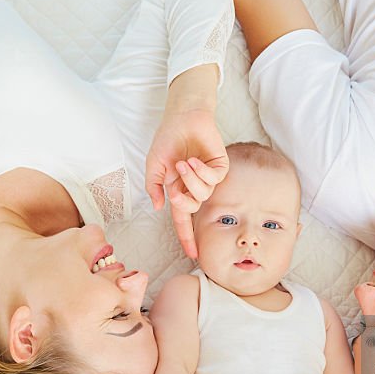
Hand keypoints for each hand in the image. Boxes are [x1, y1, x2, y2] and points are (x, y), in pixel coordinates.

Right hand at [145, 108, 227, 258]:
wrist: (182, 118)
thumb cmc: (167, 140)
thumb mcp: (153, 166)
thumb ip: (154, 188)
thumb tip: (157, 207)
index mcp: (178, 189)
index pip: (184, 219)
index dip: (188, 237)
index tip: (194, 255)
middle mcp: (194, 186)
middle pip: (193, 209)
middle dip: (183, 202)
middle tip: (174, 190)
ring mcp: (208, 177)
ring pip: (204, 194)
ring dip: (191, 179)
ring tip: (184, 163)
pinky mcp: (220, 166)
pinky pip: (214, 180)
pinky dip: (202, 171)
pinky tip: (194, 159)